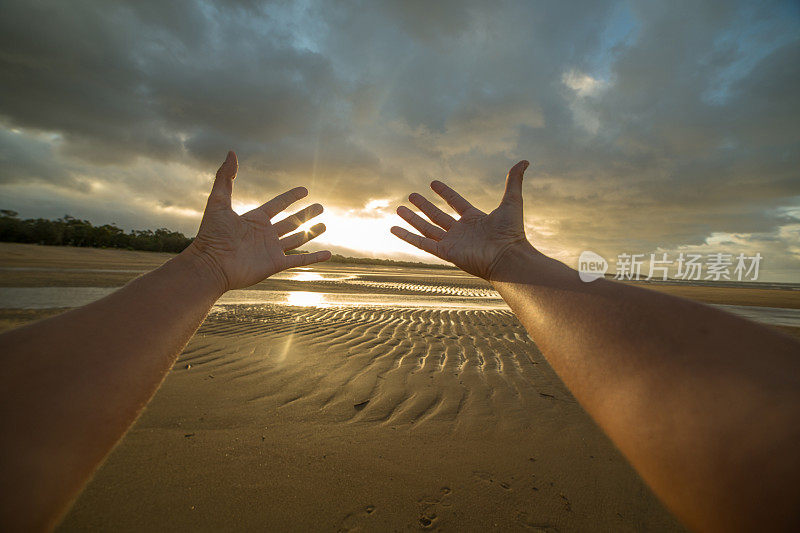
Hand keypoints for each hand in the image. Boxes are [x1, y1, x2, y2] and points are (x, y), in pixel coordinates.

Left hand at [186, 151, 329, 291]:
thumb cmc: (211, 235)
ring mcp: (271, 250)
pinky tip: (328, 254)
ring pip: (297, 239)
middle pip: (291, 221)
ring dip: (311, 232)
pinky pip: (299, 260)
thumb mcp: (217, 201)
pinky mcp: (275, 264)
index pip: (278, 205)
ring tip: (325, 225)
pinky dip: (314, 258)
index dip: (291, 197)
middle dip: (306, 214)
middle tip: (321, 207)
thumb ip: (225, 177)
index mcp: (255, 219)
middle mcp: (265, 234)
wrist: (210, 265)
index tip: (304, 190)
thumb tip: (231, 153)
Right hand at [391, 160, 532, 279]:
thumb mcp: (512, 201)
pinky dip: (408, 236)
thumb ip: (514, 181)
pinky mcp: (446, 253)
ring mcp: (453, 243)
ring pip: (427, 229)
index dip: (445, 193)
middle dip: (424, 206)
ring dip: (412, 219)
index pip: (456, 203)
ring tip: (399, 208)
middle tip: (411, 195)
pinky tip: (394, 229)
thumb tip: (525, 160)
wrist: (508, 258)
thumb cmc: (511, 232)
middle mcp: (462, 232)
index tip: (433, 183)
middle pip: (438, 216)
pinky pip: (422, 244)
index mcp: (475, 220)